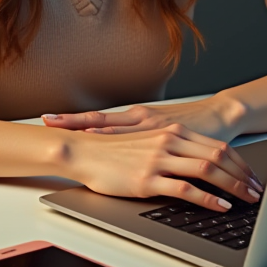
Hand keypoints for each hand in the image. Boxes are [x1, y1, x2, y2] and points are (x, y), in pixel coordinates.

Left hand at [42, 94, 245, 143]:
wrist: (220, 115)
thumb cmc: (189, 124)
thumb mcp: (159, 130)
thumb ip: (138, 140)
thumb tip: (112, 150)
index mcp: (137, 117)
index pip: (99, 118)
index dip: (73, 120)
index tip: (47, 119)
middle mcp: (140, 119)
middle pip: (99, 120)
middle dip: (71, 122)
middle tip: (45, 120)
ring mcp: (152, 127)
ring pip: (114, 127)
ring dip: (87, 128)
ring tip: (64, 130)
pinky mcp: (168, 137)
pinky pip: (138, 141)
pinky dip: (119, 141)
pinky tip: (108, 146)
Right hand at [63, 123, 264, 212]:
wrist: (82, 150)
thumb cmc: (111, 150)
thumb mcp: (147, 143)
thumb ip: (170, 150)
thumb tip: (194, 165)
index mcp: (171, 132)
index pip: (216, 146)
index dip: (239, 163)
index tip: (251, 177)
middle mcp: (169, 141)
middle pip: (218, 157)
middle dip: (243, 176)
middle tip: (257, 192)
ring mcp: (160, 159)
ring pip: (208, 170)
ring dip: (233, 187)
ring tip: (246, 199)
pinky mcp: (149, 178)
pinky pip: (186, 188)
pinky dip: (208, 198)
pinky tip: (220, 205)